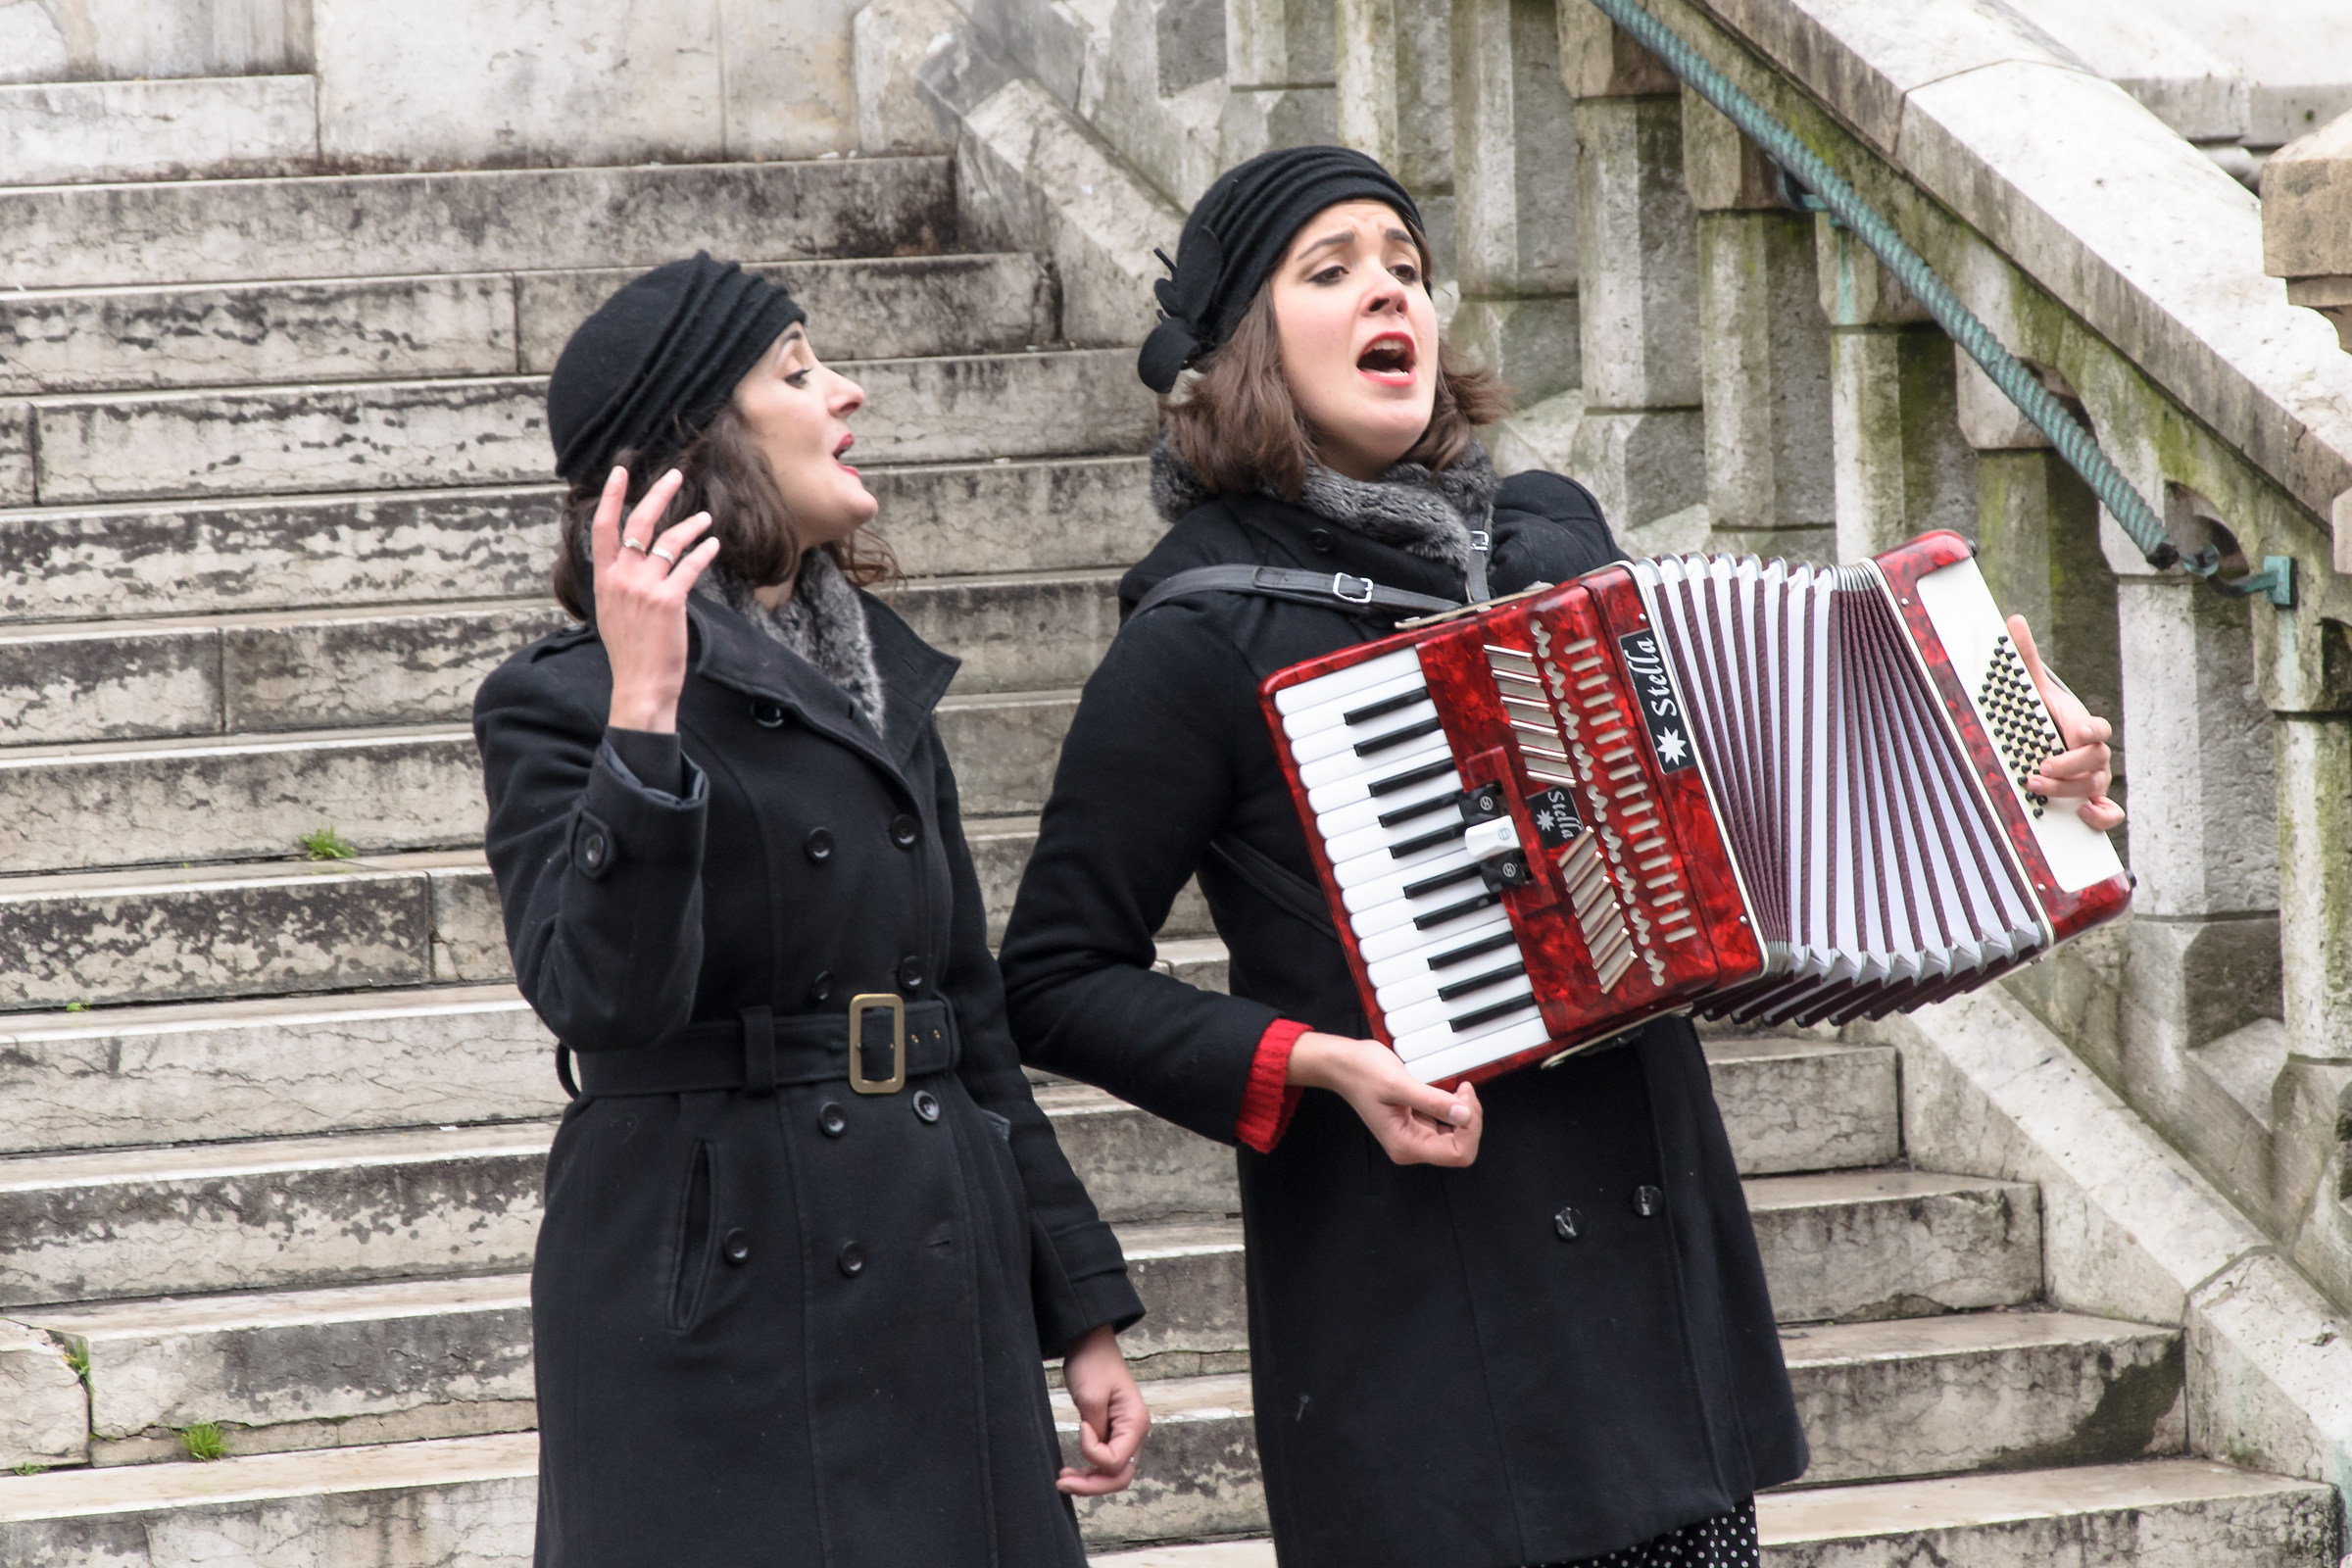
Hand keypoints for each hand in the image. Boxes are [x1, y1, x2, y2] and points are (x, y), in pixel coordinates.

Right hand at [591, 466, 721, 733]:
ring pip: (669, 542)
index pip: (602, 528)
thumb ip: (618, 586)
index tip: (620, 472)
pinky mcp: (669, 601)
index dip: (610, 497)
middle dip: (657, 495)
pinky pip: (689, 566)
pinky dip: (704, 552)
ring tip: (704, 519)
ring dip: (690, 526)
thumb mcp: (612, 613)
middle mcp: (621, 579)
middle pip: (639, 524)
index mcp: (604, 580)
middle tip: (675, 476)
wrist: (639, 685)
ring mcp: (644, 588)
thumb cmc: (630, 654)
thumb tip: (629, 566)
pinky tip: (713, 545)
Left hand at [1057, 1325, 1147, 1495]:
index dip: (1092, 1452)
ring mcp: (1126, 1435)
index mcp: (1136, 1423)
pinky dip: (1090, 1471)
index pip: (1116, 1461)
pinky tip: (1072, 1473)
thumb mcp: (1091, 1396)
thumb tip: (1094, 1457)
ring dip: (1089, 1482)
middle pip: (1120, 1476)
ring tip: (1063, 1480)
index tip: (1080, 1425)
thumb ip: (1094, 1432)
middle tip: (1063, 1483)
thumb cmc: (1093, 1364)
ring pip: (1113, 1474)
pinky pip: (1105, 1463)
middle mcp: (1136, 1433)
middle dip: (1092, 1485)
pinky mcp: (1113, 1434)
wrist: (1090, 1343)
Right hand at [1287, 1032, 1482, 1166]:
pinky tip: (1450, 1092)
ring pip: (1458, 1137)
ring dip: (1464, 1113)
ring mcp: (1415, 1136)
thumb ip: (1433, 1101)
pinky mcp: (1418, 1124)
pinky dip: (1456, 1109)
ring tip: (1457, 1089)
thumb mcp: (1399, 1083)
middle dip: (1469, 1119)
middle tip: (1463, 1090)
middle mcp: (1411, 1146)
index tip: (1463, 1098)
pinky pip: (1449, 1125)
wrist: (1344, 1065)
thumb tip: (1464, 1114)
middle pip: (1460, 1147)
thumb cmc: (1362, 1073)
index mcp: (1406, 1145)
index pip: (1457, 1153)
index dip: (1469, 1128)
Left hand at [2007, 614, 2123, 831]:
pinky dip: (2103, 817)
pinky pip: (2109, 812)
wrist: (2038, 742)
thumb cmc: (2038, 715)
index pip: (2099, 730)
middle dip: (2070, 766)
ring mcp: (2092, 777)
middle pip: (2096, 762)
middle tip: (2040, 766)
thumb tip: (2012, 620)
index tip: (2078, 731)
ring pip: (2095, 787)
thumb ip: (2023, 657)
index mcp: (2081, 727)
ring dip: (2069, 790)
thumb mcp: (2028, 689)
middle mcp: (2091, 754)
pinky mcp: (2089, 800)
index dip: (2092, 731)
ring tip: (2035, 786)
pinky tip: (2084, 816)